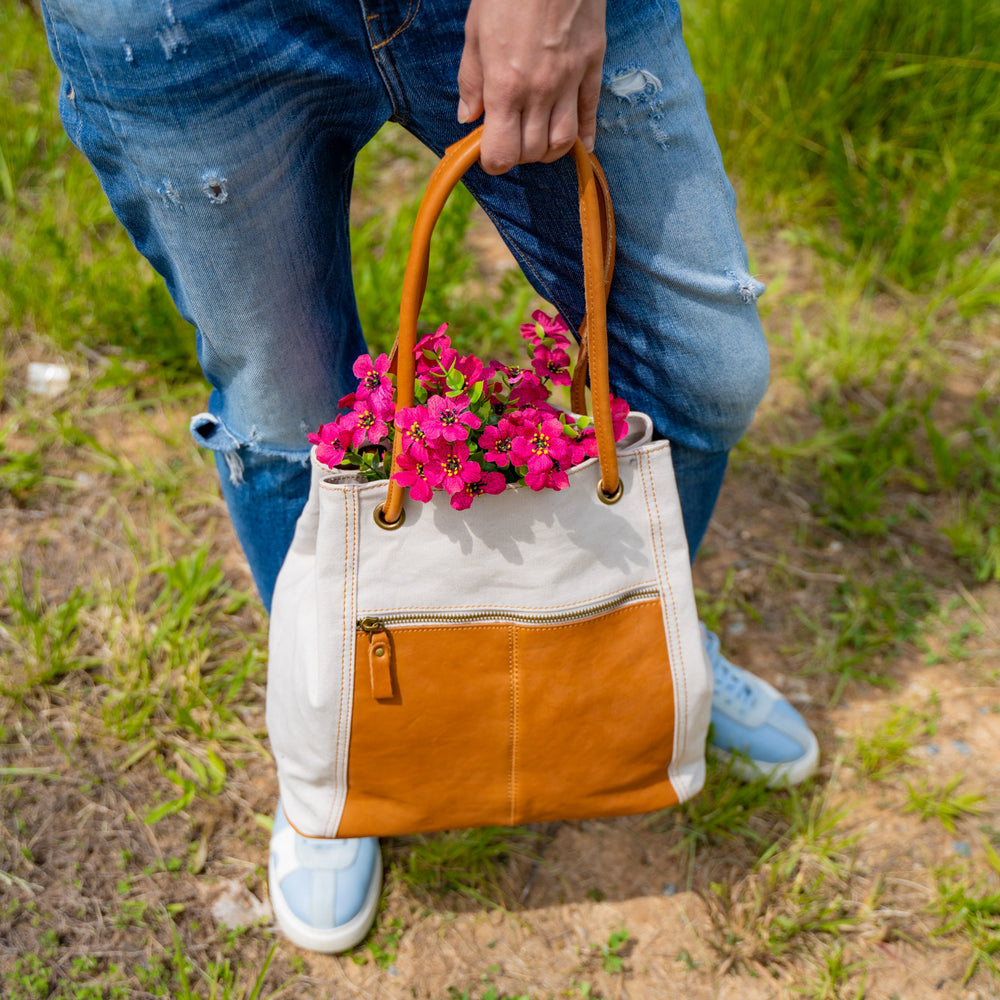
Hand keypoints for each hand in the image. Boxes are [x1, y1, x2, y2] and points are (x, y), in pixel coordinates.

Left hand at [457, 0, 606, 174]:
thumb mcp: (475, 31)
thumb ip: (471, 80)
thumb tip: (468, 117)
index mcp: (505, 85)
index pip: (501, 153)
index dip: (492, 161)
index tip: (487, 152)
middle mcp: (539, 91)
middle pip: (532, 152)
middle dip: (518, 155)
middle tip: (510, 138)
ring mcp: (570, 80)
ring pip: (562, 142)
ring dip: (548, 151)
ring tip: (537, 139)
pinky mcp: (592, 66)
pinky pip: (591, 115)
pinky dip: (585, 137)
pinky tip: (579, 145)